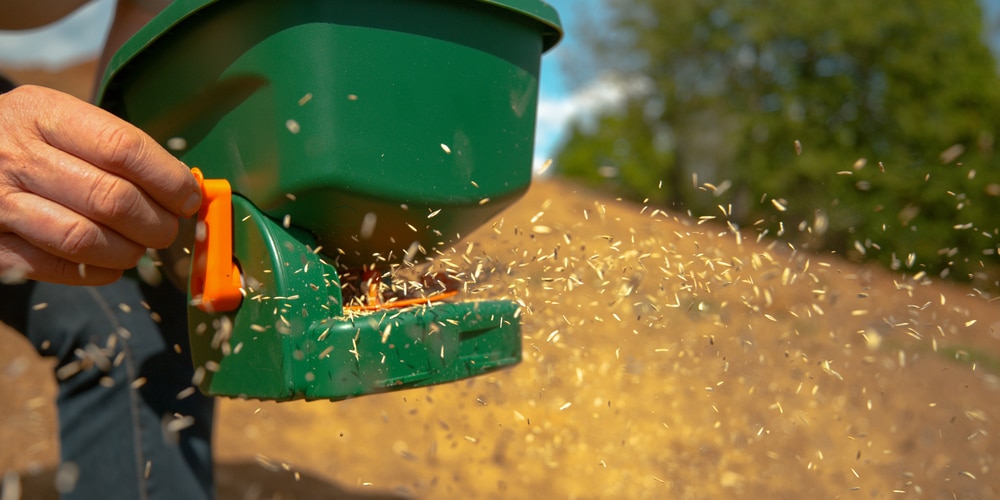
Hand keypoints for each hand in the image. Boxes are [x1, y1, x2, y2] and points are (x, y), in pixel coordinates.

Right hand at [0, 85, 200, 284]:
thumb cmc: (25, 139)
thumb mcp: (58, 118)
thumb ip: (114, 146)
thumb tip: (183, 188)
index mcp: (42, 114)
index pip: (124, 148)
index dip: (169, 180)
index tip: (189, 197)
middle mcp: (16, 155)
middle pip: (112, 199)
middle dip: (156, 223)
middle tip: (168, 229)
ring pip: (85, 239)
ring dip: (129, 251)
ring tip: (140, 247)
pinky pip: (55, 267)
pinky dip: (96, 272)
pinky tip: (110, 264)